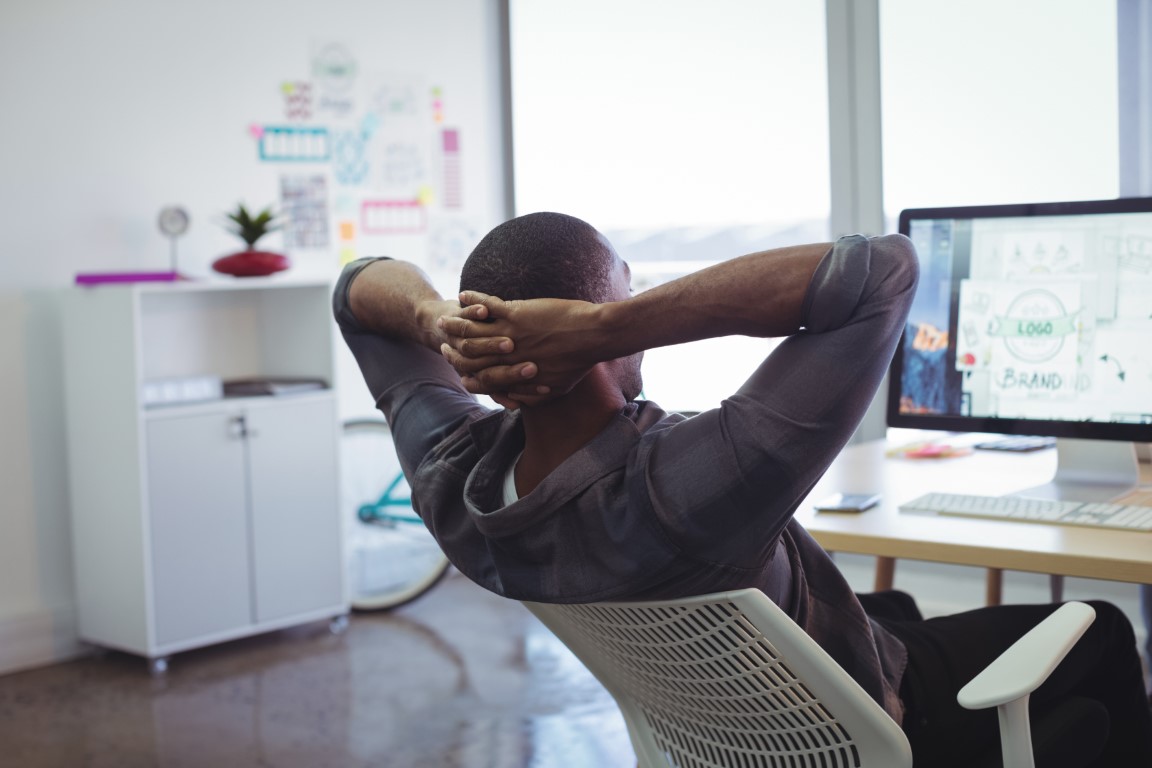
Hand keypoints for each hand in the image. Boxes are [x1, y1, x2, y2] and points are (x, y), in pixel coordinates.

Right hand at [437, 291, 608, 402]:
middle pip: (470, 353)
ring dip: (456, 322)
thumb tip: (524, 402)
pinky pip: (487, 306)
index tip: (457, 365)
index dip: (466, 371)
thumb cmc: (580, 362)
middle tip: (441, 338)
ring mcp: (509, 333)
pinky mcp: (515, 314)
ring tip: (445, 316)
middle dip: (452, 346)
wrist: (595, 336)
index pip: (481, 377)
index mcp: (515, 373)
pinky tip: (463, 295)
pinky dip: (473, 300)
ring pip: (473, 330)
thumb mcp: (557, 388)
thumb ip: (536, 395)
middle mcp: (506, 355)